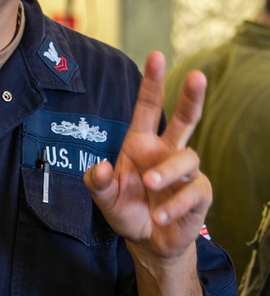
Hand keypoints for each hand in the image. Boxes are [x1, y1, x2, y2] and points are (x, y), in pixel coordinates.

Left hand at [84, 51, 211, 260]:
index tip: (156, 56)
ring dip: (167, 172)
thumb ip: (96, 182)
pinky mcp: (198, 195)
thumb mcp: (103, 196)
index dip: (152, 82)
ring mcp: (184, 173)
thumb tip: (100, 167)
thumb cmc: (125, 208)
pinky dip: (175, 205)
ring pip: (186, 158)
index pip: (148, 107)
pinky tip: (160, 216)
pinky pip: (193, 193)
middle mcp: (165, 152)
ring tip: (150, 186)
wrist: (146, 240)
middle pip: (186, 119)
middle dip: (191, 96)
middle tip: (197, 75)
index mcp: (141, 144)